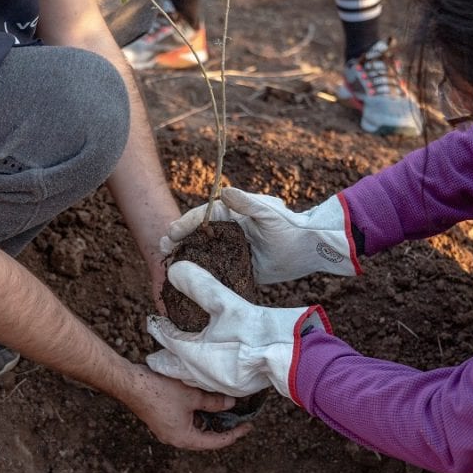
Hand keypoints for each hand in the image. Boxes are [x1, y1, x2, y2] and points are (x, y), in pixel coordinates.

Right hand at [125, 364, 252, 449]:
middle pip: (205, 437)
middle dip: (222, 427)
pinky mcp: (163, 420)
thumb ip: (214, 402)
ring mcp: (168, 430)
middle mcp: (175, 438)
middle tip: (239, 417)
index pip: (215, 442)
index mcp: (184, 438)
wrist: (132, 384)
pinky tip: (205, 401)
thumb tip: (231, 403)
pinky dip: (198, 414)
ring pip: (195, 428)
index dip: (234, 434)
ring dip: (209, 419)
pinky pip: (186, 421)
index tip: (248, 426)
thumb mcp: (192, 396)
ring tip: (225, 407)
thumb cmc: (160, 393)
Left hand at [147, 261, 329, 399]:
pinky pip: (212, 383)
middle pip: (177, 367)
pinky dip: (204, 374)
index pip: (170, 342)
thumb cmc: (259, 333)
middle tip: (154, 356)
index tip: (153, 323)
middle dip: (166, 359)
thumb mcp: (227, 304)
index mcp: (196, 356)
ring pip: (194, 379)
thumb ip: (200, 287)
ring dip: (184, 368)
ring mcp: (223, 385)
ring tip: (179, 361)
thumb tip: (175, 270)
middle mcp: (204, 376)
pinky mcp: (240, 387)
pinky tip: (211, 369)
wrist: (293, 358)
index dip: (160, 330)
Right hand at [162, 188, 359, 283]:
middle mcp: (230, 230)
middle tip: (162, 249)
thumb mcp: (268, 213)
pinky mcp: (239, 267)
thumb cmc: (290, 227)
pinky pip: (217, 270)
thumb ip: (247, 203)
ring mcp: (232, 249)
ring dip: (186, 256)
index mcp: (233, 214)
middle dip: (179, 240)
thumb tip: (225, 191)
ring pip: (203, 251)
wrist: (309, 249)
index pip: (204, 217)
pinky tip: (188, 281)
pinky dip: (203, 273)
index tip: (171, 234)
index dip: (185, 224)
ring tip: (168, 263)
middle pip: (198, 234)